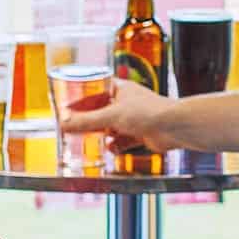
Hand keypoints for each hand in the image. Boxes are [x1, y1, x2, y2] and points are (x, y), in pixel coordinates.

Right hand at [59, 77, 179, 151]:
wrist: (174, 127)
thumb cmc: (148, 112)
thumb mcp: (110, 116)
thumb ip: (86, 121)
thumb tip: (64, 125)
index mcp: (120, 89)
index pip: (96, 89)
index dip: (82, 97)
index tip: (69, 106)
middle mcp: (127, 102)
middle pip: (102, 111)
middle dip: (90, 121)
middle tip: (74, 128)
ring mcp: (135, 118)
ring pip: (112, 127)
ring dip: (103, 135)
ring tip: (91, 141)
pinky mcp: (141, 134)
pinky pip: (123, 141)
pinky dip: (117, 146)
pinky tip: (112, 149)